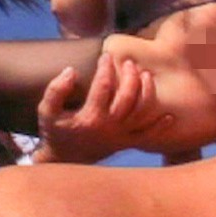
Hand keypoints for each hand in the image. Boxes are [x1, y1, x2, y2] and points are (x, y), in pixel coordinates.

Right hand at [32, 53, 172, 163]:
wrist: (63, 160)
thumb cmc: (55, 132)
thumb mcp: (47, 112)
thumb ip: (55, 90)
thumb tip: (71, 71)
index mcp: (90, 118)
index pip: (103, 86)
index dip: (105, 67)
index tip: (106, 55)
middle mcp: (109, 127)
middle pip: (128, 98)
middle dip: (130, 76)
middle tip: (129, 62)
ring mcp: (120, 137)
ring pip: (142, 113)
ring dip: (148, 92)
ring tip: (146, 75)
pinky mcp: (126, 144)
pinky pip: (149, 136)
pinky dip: (160, 127)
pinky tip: (168, 115)